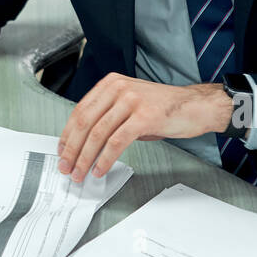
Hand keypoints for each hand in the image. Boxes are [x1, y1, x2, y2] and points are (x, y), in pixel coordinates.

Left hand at [56, 73, 233, 182]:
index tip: (62, 150)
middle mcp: (118, 88)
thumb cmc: (164, 107)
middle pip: (85, 122)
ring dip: (85, 157)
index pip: (80, 110)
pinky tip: (99, 169)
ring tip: (80, 173)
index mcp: (111, 83)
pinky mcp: (143, 117)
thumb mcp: (131, 104)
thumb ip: (109, 115)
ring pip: (98, 134)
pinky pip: (116, 142)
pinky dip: (104, 159)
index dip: (68, 133)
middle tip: (66, 166)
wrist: (195, 106)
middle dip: (72, 148)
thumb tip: (86, 141)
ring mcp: (131, 101)